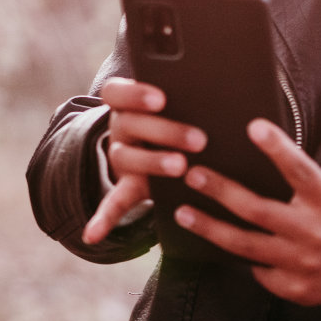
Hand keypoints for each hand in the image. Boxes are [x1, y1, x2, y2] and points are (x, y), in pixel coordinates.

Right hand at [81, 77, 205, 244]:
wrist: (155, 140)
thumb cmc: (178, 111)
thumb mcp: (179, 99)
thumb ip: (190, 93)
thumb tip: (228, 86)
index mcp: (127, 102)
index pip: (117, 92)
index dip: (136, 94)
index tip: (162, 98)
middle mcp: (120, 127)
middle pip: (131, 124)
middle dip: (165, 131)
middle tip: (199, 140)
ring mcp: (122, 156)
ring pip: (127, 158)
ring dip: (153, 163)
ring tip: (181, 167)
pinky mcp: (127, 185)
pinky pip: (112, 202)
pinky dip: (102, 219)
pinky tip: (92, 234)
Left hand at [173, 118, 320, 320]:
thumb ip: (301, 186)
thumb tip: (252, 164)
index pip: (300, 169)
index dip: (278, 148)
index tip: (254, 126)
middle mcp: (315, 232)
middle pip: (258, 210)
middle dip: (220, 191)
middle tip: (192, 174)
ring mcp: (304, 264)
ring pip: (246, 246)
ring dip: (210, 228)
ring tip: (184, 213)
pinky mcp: (297, 290)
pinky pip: (259, 271)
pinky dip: (245, 258)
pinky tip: (226, 244)